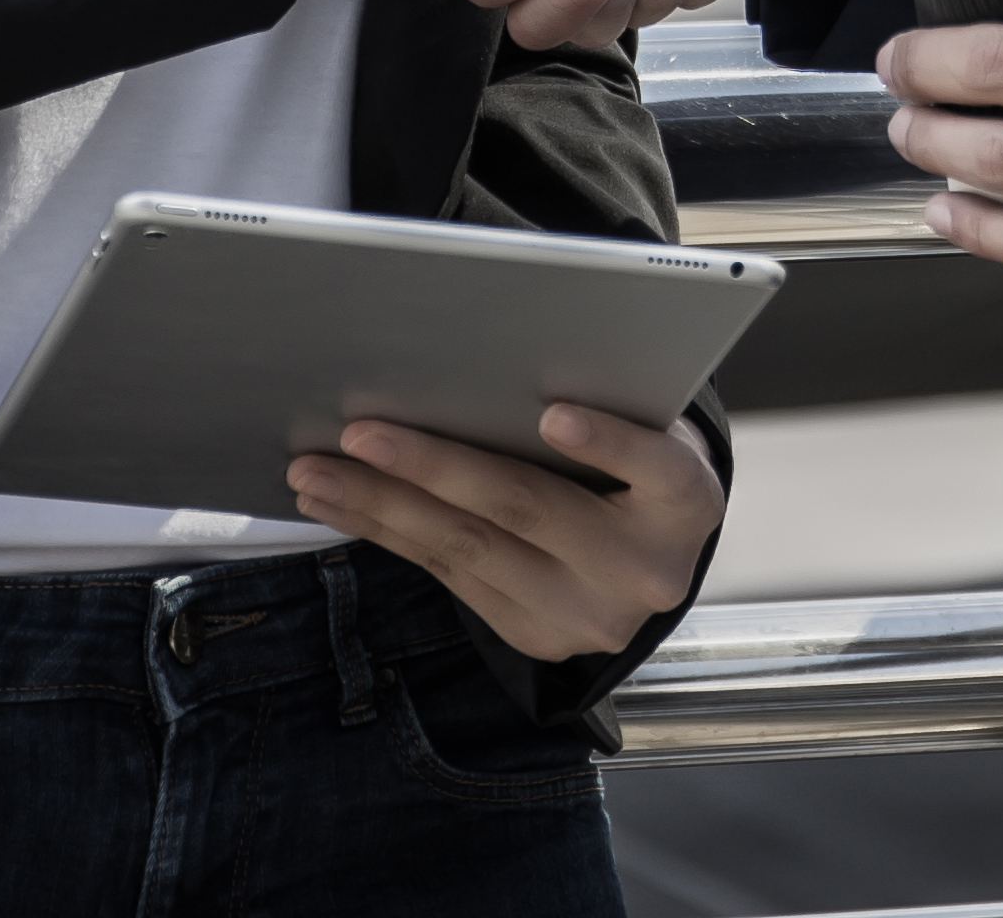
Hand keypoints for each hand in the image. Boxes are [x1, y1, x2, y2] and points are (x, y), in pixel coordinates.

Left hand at [285, 401, 722, 665]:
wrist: (655, 556)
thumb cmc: (638, 464)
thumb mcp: (650, 429)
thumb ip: (603, 405)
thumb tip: (496, 366)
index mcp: (686, 503)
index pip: (656, 467)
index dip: (607, 441)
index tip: (555, 414)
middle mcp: (644, 570)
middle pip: (529, 508)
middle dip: (433, 466)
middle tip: (362, 432)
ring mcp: (586, 615)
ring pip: (469, 549)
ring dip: (381, 505)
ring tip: (317, 469)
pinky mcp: (536, 636)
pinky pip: (450, 575)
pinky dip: (388, 532)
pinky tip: (341, 500)